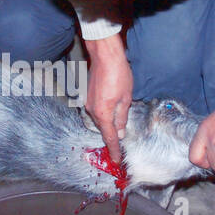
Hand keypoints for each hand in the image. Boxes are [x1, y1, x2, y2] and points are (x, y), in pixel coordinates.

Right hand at [83, 35, 132, 163]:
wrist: (104, 54)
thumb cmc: (118, 74)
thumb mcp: (126, 98)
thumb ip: (122, 117)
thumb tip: (121, 133)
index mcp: (103, 113)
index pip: (109, 137)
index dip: (114, 149)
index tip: (116, 160)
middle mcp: (92, 110)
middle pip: (103, 129)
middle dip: (111, 137)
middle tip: (119, 148)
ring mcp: (87, 102)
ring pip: (99, 119)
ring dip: (108, 124)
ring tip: (118, 129)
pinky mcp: (87, 95)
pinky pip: (97, 110)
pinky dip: (104, 115)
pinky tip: (112, 110)